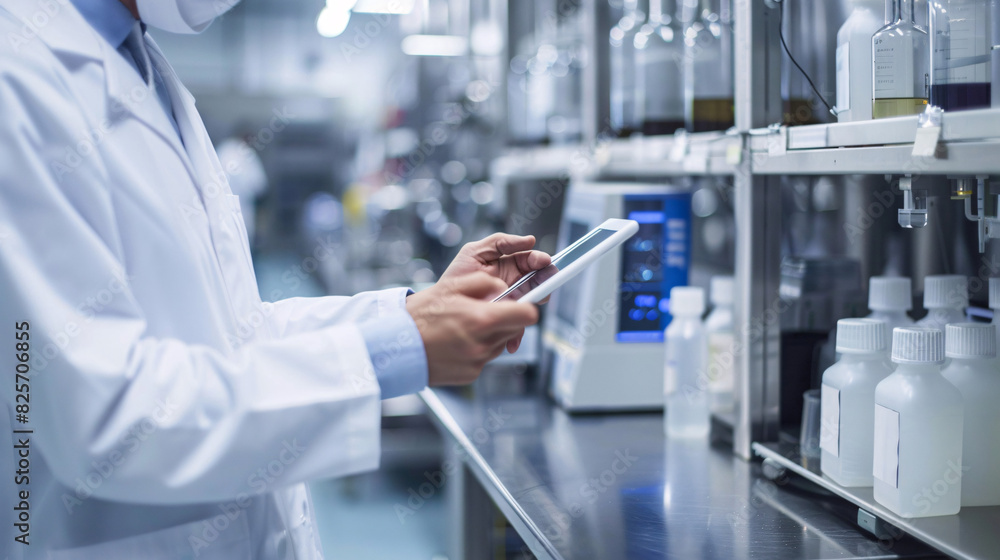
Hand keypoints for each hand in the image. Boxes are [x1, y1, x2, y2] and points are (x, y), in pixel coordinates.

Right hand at [407, 273, 538, 385]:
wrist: (397, 346)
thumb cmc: (420, 315)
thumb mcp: (451, 287)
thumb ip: (483, 282)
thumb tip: (504, 288)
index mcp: (483, 318)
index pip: (527, 315)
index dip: (526, 308)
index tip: (520, 304)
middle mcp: (484, 344)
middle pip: (515, 330)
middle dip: (506, 320)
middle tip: (485, 312)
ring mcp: (478, 362)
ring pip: (500, 344)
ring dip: (491, 335)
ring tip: (465, 327)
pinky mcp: (471, 375)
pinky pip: (485, 359)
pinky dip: (478, 349)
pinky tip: (458, 342)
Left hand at [439, 233, 550, 352]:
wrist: (441, 303)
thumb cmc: (458, 275)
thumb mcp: (475, 252)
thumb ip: (501, 242)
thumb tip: (529, 240)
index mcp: (510, 265)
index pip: (532, 261)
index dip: (540, 260)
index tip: (544, 261)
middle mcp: (515, 283)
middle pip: (538, 281)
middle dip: (545, 281)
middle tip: (547, 283)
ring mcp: (511, 303)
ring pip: (531, 304)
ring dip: (532, 307)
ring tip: (527, 307)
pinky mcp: (505, 320)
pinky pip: (517, 327)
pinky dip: (517, 333)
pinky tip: (512, 335)